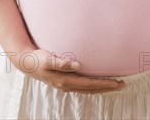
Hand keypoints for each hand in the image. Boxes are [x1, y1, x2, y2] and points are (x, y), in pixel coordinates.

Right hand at [11, 48, 125, 93]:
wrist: (27, 63)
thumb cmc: (39, 59)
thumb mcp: (49, 59)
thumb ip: (62, 62)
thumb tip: (77, 65)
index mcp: (65, 81)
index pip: (89, 84)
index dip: (104, 84)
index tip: (117, 82)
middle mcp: (67, 85)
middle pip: (91, 89)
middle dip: (107, 87)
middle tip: (122, 85)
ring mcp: (66, 84)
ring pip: (88, 89)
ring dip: (101, 87)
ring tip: (114, 84)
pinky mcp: (64, 81)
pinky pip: (82, 86)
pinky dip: (92, 86)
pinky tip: (97, 82)